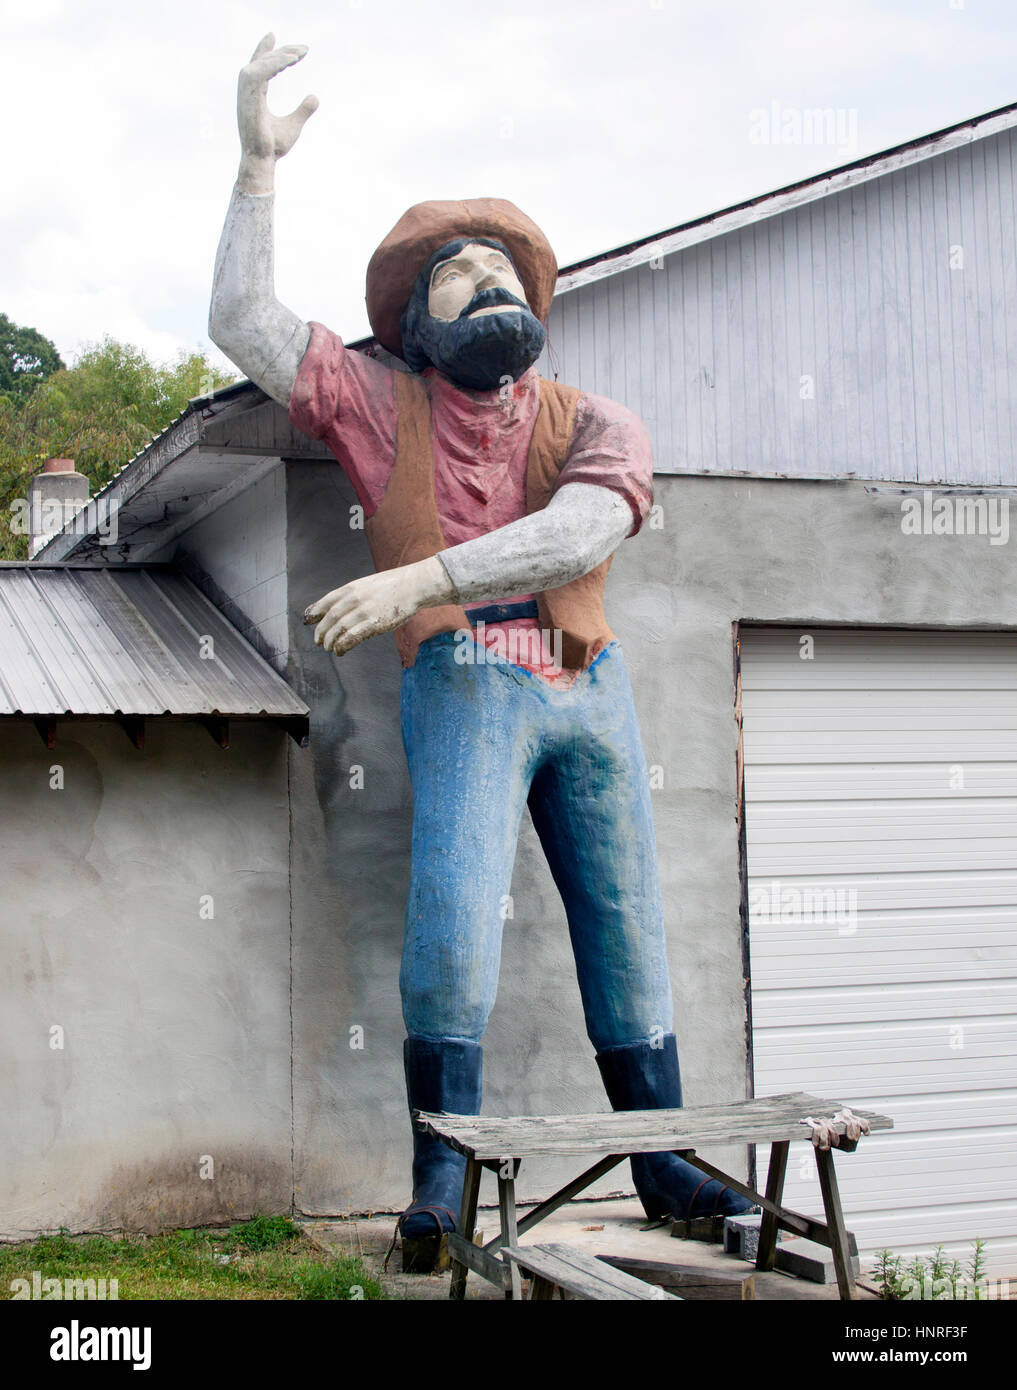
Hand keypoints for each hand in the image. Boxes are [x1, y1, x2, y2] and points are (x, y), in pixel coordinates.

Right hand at [237, 34, 317, 192]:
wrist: (262, 162)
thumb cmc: (273, 148)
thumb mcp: (294, 125)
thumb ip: (303, 110)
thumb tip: (315, 97)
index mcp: (254, 96)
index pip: (259, 66)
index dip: (265, 50)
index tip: (274, 35)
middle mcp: (247, 93)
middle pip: (261, 62)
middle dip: (280, 52)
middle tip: (304, 49)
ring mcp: (245, 96)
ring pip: (258, 65)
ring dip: (278, 57)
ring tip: (298, 55)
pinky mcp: (247, 99)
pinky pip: (259, 74)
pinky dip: (273, 65)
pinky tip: (290, 61)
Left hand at [303, 558, 454, 655]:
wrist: (413, 585)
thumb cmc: (392, 586)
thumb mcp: (366, 585)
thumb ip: (351, 594)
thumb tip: (338, 604)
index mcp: (351, 588)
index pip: (326, 601)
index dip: (314, 612)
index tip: (307, 620)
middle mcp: (354, 599)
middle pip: (330, 618)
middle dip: (321, 631)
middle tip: (318, 640)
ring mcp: (363, 612)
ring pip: (338, 630)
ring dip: (330, 641)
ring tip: (328, 647)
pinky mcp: (373, 624)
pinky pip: (351, 638)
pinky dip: (342, 645)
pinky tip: (340, 650)